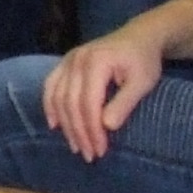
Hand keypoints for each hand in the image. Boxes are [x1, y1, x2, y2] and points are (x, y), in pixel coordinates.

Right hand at [41, 30, 167, 160]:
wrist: (139, 37)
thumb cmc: (143, 61)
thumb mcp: (143, 82)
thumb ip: (125, 102)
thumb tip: (107, 126)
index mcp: (97, 62)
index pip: (88, 103)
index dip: (92, 129)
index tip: (100, 150)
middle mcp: (77, 59)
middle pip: (70, 103)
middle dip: (79, 132)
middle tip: (89, 155)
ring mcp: (68, 60)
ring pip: (57, 98)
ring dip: (65, 125)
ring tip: (76, 146)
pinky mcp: (64, 63)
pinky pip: (50, 87)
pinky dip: (49, 107)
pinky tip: (55, 125)